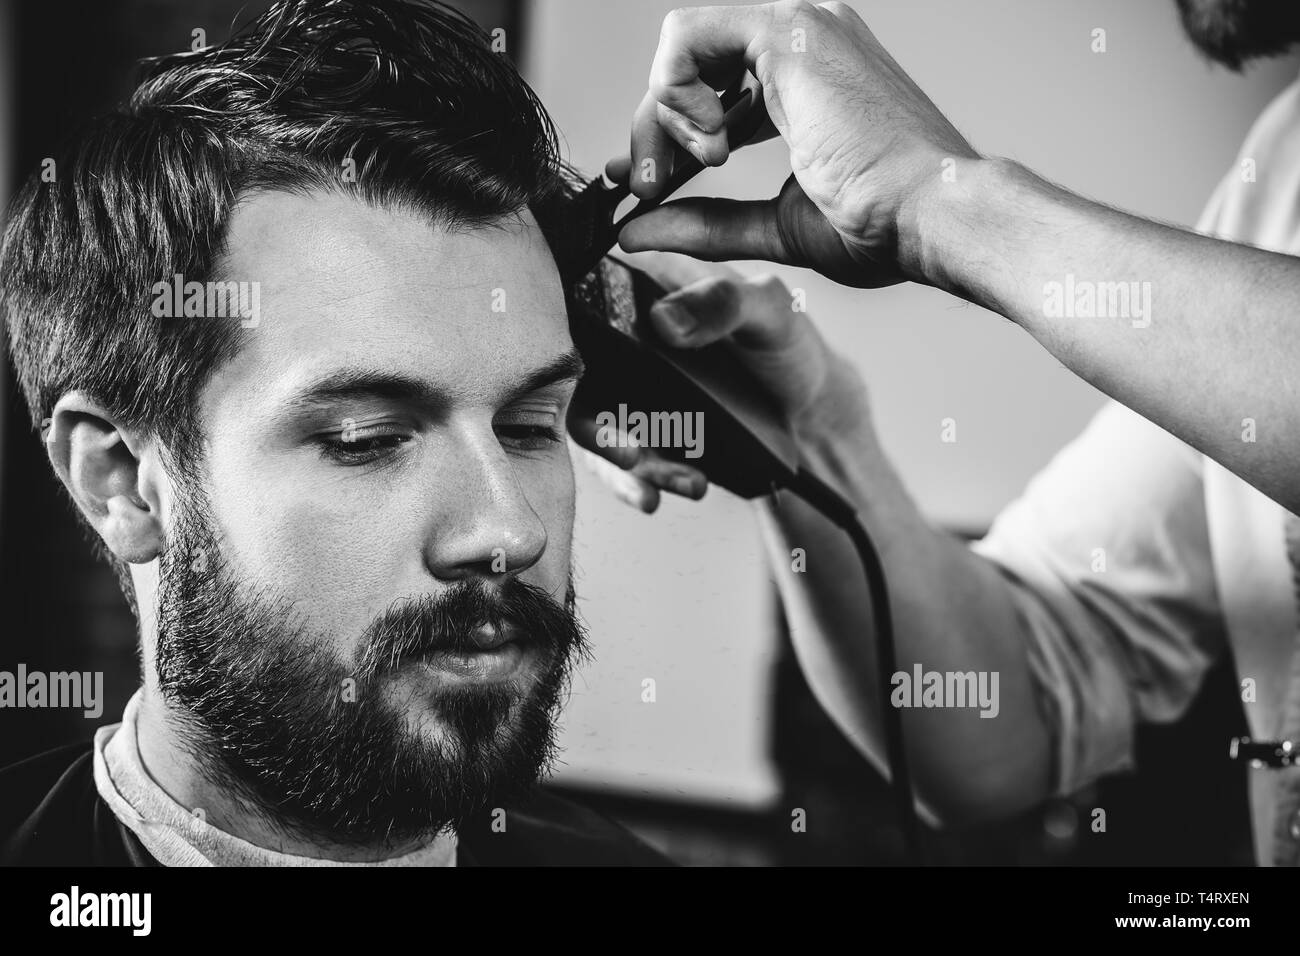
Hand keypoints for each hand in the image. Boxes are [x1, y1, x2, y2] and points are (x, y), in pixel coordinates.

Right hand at [568, 251, 867, 510]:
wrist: (807, 406)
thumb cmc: (785, 343)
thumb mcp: (768, 310)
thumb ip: (722, 303)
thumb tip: (663, 319)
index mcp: (639, 295)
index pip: (580, 311)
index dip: (564, 344)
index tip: (581, 376)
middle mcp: (621, 345)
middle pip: (577, 384)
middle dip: (595, 426)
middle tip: (627, 452)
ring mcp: (628, 396)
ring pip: (601, 432)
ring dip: (628, 465)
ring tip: (681, 480)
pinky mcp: (642, 438)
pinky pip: (623, 464)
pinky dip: (636, 484)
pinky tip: (657, 497)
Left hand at [617, 0, 978, 287]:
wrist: (930, 217)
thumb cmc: (880, 227)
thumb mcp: (772, 225)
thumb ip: (705, 223)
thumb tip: (635, 232)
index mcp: (807, 78)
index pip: (713, 88)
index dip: (668, 135)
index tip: (647, 187)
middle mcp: (803, 40)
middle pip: (691, 68)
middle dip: (653, 132)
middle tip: (646, 189)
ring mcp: (798, 27)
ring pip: (682, 48)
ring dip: (663, 118)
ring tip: (689, 172)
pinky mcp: (787, 31)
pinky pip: (686, 38)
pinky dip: (674, 94)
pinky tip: (709, 145)